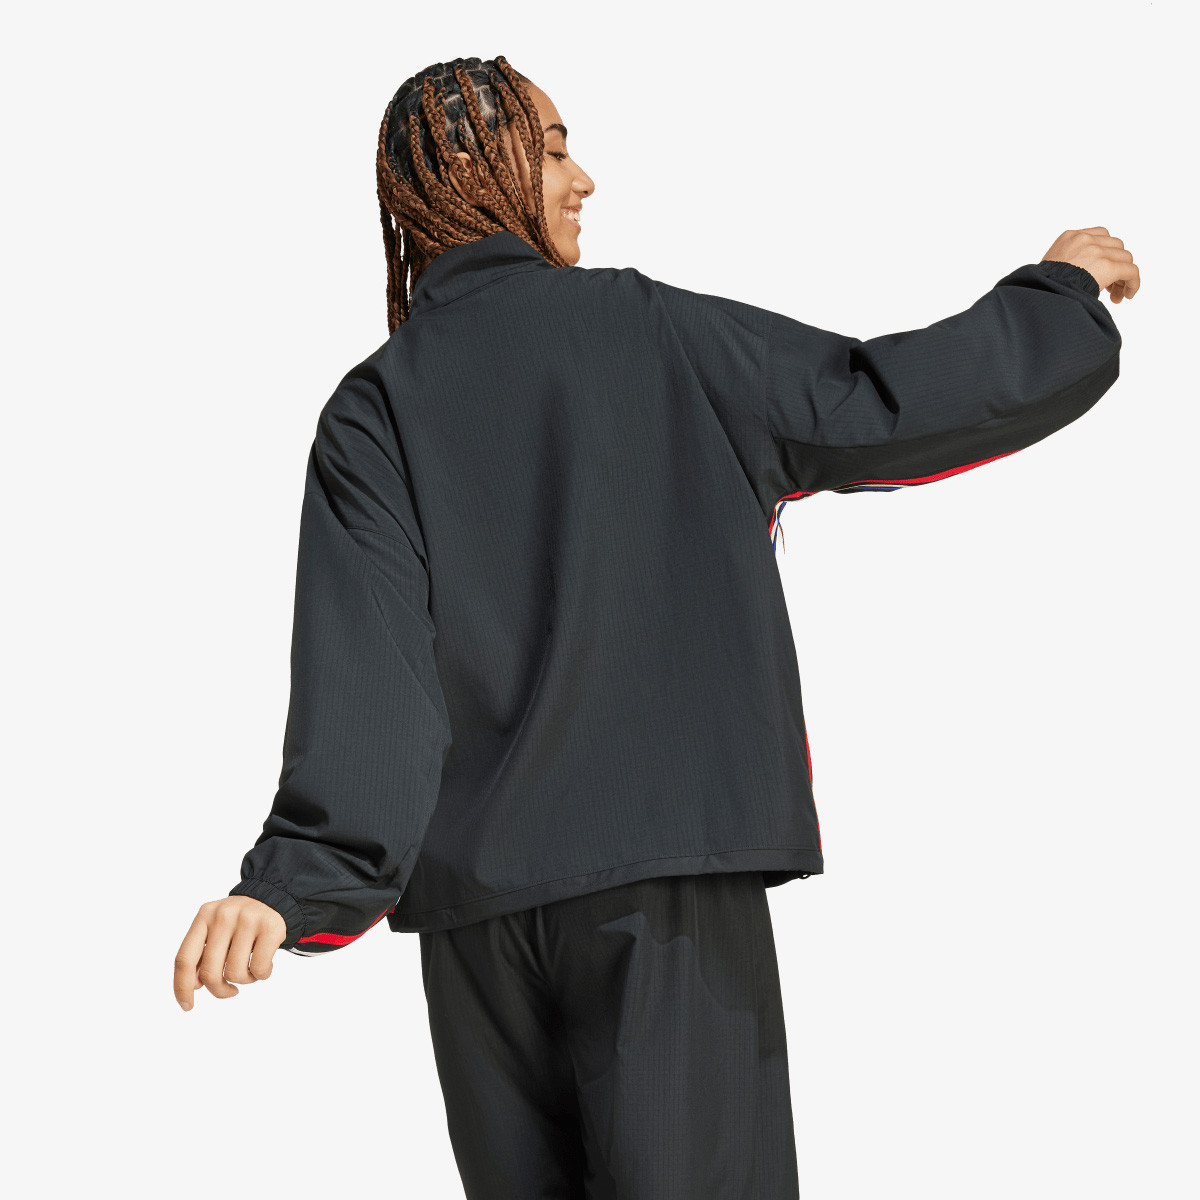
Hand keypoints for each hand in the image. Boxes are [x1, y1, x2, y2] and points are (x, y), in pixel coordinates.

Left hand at [174, 896, 287, 1010]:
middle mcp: (223, 915)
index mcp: (204, 916)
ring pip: (235, 973)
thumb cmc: (238, 923)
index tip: (187, 1006)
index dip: (182, 987)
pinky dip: (261, 975)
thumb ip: (202, 954)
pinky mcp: (270, 926)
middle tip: (229, 991)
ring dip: (244, 980)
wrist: (272, 898)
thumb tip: (196, 986)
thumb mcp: (215, 930)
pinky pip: (259, 969)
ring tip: (250, 970)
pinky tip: (264, 966)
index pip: (184, 959)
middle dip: (219, 990)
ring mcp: (248, 919)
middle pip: (209, 972)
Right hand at [1042, 227, 1139, 302]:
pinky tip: (1128, 295)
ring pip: (1125, 258)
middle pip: (1115, 246)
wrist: (1041, 293)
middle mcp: (1086, 239)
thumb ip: (1068, 260)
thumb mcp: (1051, 265)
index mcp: (1070, 236)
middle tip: (1109, 287)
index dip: (1106, 253)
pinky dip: (1133, 283)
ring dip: (1123, 276)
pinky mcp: (1108, 266)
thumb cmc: (1041, 286)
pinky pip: (1131, 271)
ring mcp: (1098, 251)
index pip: (1100, 236)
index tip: (1101, 270)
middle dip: (1116, 265)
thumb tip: (1080, 273)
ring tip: (1116, 295)